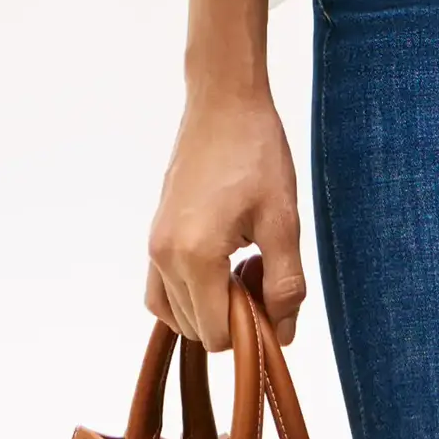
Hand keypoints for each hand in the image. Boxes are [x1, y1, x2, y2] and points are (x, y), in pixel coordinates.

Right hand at [144, 0, 306, 350]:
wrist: (223, 104)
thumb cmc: (256, 153)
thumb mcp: (283, 221)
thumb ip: (285, 284)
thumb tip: (281, 334)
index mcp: (195, 255)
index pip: (216, 334)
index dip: (252, 328)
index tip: (274, 290)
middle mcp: (164, 256)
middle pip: (197, 329)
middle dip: (234, 316)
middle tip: (263, 270)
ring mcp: (153, 247)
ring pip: (177, 316)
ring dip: (213, 307)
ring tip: (245, 265)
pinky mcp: (154, 236)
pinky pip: (161, 292)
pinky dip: (190, 296)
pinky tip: (222, 267)